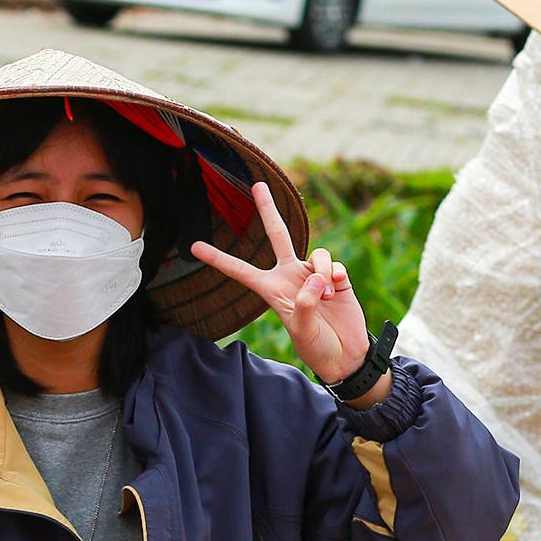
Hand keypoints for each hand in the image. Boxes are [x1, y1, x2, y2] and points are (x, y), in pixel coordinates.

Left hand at [190, 181, 384, 401]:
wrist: (346, 355)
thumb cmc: (317, 347)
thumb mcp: (302, 331)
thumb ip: (305, 304)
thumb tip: (316, 277)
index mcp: (271, 291)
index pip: (240, 271)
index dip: (218, 259)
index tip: (195, 247)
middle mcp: (290, 276)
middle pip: (278, 235)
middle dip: (268, 210)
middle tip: (258, 185)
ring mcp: (314, 274)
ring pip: (316, 253)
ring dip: (322, 270)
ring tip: (326, 296)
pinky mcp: (337, 276)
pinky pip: (333, 263)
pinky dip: (335, 274)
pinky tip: (337, 289)